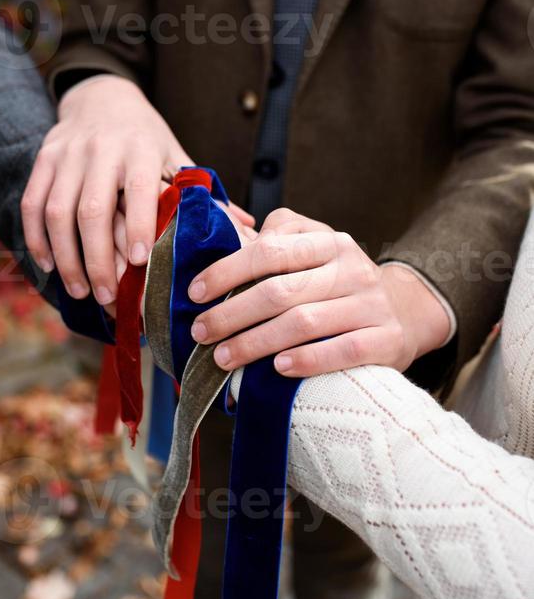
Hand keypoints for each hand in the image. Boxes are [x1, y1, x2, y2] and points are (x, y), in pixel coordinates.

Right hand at [22, 75, 254, 305]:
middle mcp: (100, 149)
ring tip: (80, 291)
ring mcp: (67, 155)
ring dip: (66, 257)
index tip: (138, 263)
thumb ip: (204, 193)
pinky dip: (37, 239)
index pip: (137, 190)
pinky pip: (32, 204)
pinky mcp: (44, 160)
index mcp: (140, 149)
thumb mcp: (177, 156)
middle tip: (108, 297)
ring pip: (56, 212)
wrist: (102, 97)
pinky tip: (48, 267)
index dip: (136, 226)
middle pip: (91, 209)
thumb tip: (246, 229)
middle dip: (97, 258)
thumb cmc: (147, 139)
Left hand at [188, 208, 450, 376]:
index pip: (269, 250)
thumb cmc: (336, 283)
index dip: (227, 271)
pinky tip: (278, 369)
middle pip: (280, 291)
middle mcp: (352, 268)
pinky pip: (344, 350)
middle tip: (200, 332)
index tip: (195, 293)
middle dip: (232, 314)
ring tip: (223, 358)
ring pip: (305, 322)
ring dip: (257, 343)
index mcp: (328, 242)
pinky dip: (308, 360)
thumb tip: (221, 229)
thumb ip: (273, 238)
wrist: (402, 313)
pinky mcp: (387, 339)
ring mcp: (372, 304)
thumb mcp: (312, 249)